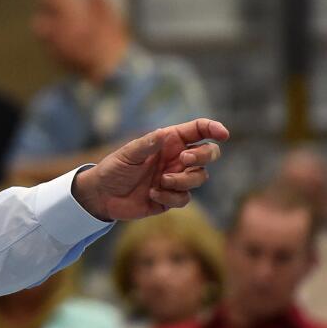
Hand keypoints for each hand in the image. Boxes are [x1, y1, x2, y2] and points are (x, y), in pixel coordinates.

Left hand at [70, 119, 229, 220]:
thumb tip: (164, 134)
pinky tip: (152, 194)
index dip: (214, 129)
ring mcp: (176, 178)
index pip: (199, 131)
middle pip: (208, 154)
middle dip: (203, 156)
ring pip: (200, 178)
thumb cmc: (114, 168)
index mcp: (169, 141)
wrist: (103, 195)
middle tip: (184, 160)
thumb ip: (147, 144)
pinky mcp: (171, 198)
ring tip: (160, 181)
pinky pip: (185, 198)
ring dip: (183, 180)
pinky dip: (171, 197)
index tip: (223, 134)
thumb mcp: (128, 153)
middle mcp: (177, 159)